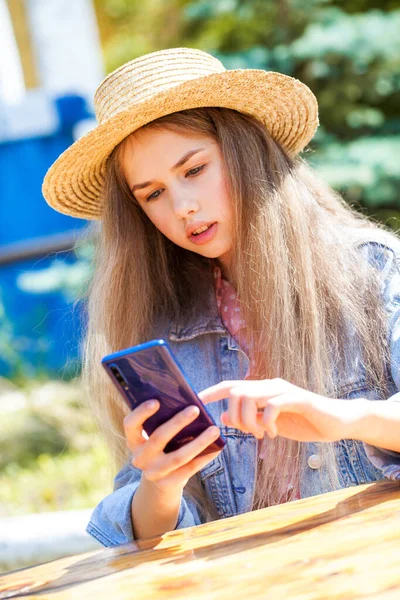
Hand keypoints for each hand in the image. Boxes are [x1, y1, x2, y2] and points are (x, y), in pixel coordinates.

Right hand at [123, 401, 221, 492]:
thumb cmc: (161, 447)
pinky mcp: (168, 483)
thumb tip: (184, 400)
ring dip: (198, 442)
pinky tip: (217, 447)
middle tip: (195, 409)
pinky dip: (204, 457)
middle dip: (177, 422)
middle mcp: (140, 457)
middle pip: (158, 438)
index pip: (130, 425)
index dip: (141, 413)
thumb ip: (161, 422)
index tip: (156, 401)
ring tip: (214, 429)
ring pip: (178, 457)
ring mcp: (153, 473)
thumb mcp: (153, 436)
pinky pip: (189, 469)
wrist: (160, 481)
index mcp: (134, 441)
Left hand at [198, 379, 366, 442]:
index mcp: (262, 391)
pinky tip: (273, 433)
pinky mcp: (298, 398)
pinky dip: (267, 421)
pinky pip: (273, 405)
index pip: (230, 386)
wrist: (336, 422)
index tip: (194, 401)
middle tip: (251, 433)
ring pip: (251, 395)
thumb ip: (248, 421)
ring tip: (262, 435)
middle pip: (236, 391)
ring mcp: (284, 390)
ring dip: (250, 420)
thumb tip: (223, 417)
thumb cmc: (303, 423)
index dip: (211, 392)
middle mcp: (270, 385)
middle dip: (235, 415)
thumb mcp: (270, 426)